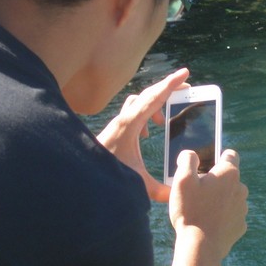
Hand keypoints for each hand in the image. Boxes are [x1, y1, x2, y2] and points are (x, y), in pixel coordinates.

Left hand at [96, 68, 189, 202]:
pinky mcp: (114, 130)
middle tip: (186, 88)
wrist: (79, 174)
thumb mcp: (137, 183)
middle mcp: (123, 120)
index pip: (154, 98)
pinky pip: (132, 113)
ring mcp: (117, 123)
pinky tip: (146, 135)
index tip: (185, 72)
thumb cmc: (106, 175)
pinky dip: (144, 116)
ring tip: (164, 123)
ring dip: (154, 106)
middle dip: (168, 89)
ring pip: (139, 103)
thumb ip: (160, 190)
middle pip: (148, 95)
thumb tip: (178, 192)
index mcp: (130, 125)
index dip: (171, 84)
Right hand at [170, 148, 247, 261]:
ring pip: (230, 197)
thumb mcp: (182, 180)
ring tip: (200, 209)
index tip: (207, 164)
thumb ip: (187, 160)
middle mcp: (241, 188)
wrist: (201, 247)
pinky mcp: (240, 226)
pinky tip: (207, 223)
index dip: (218, 156)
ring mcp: (242, 208)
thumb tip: (190, 154)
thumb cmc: (191, 211)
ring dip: (219, 199)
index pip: (230, 155)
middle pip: (228, 178)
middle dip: (215, 182)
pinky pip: (230, 215)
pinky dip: (221, 217)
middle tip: (197, 192)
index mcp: (229, 173)